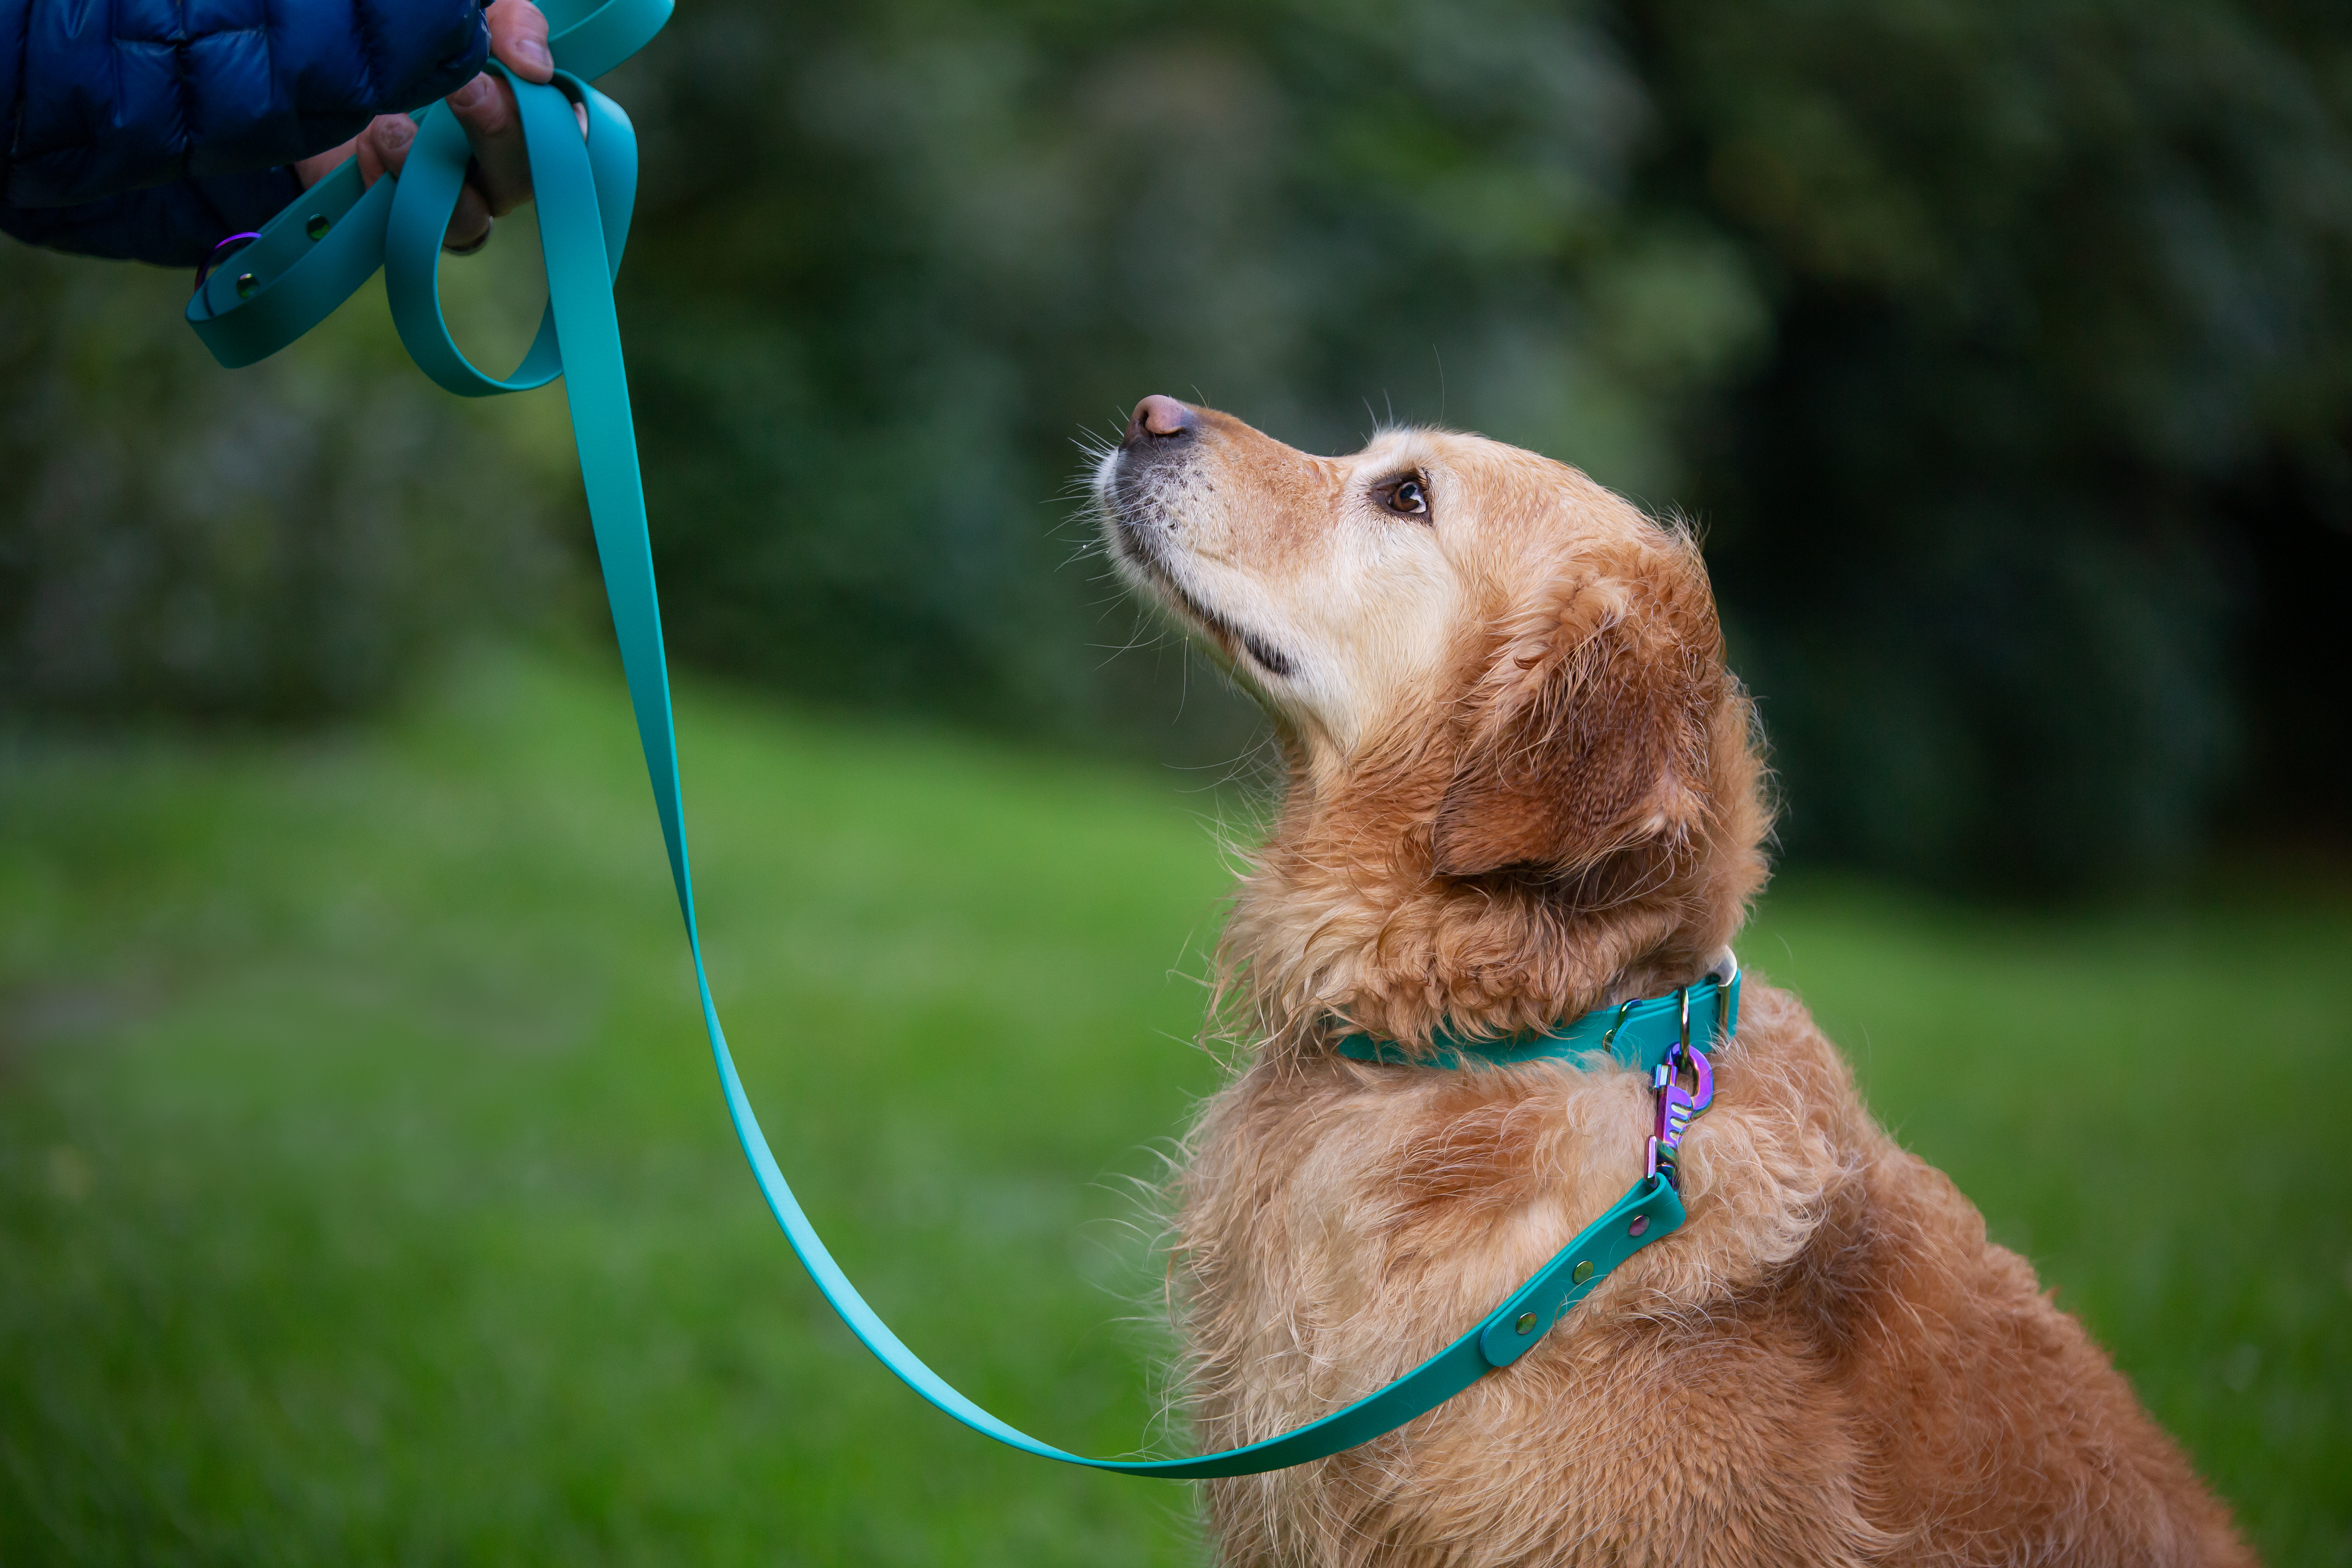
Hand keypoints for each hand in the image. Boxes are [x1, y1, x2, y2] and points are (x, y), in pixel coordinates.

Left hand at [292, 0, 579, 253]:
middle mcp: (494, 165)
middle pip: (524, 178)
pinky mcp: (401, 218)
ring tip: (388, 127)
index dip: (565, 122)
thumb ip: (510, 21)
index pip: (567, 132)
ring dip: (436, 175)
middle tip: (466, 88)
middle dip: (500, 132)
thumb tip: (533, 63)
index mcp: (521, 113)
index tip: (532, 78)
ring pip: (471, 219)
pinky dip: (388, 183)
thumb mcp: (466, 8)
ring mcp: (450, 197)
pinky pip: (410, 225)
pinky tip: (366, 142)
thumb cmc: (403, 30)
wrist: (315, 55)